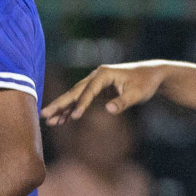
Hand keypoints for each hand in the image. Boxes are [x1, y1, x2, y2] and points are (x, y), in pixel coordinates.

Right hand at [41, 62, 169, 125]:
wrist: (152, 75)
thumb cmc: (145, 83)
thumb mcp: (138, 94)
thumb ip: (123, 102)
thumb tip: (108, 110)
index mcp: (104, 74)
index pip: (89, 90)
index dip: (81, 104)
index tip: (74, 117)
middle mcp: (96, 76)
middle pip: (75, 91)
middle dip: (60, 104)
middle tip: (44, 114)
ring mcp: (95, 82)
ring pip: (75, 96)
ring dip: (63, 109)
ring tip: (49, 121)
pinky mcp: (97, 89)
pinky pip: (81, 100)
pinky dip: (72, 109)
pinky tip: (63, 120)